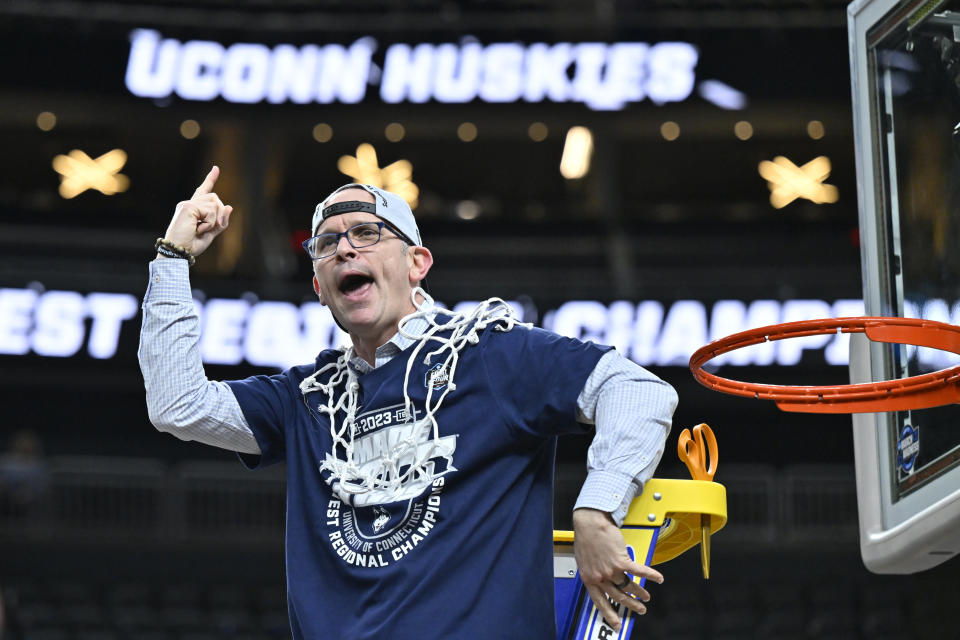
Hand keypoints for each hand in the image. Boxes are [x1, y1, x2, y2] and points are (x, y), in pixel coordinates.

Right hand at [160, 166, 233, 257]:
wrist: (179, 251)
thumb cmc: (192, 245)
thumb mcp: (211, 233)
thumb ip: (220, 221)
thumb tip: (230, 206)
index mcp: (194, 209)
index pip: (203, 191)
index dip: (210, 179)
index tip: (216, 169)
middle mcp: (189, 204)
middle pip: (216, 199)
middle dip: (219, 215)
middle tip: (208, 229)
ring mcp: (188, 204)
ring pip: (215, 204)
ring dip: (213, 221)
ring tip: (200, 230)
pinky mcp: (188, 207)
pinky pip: (210, 211)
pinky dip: (209, 223)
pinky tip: (198, 229)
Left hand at [573, 508, 663, 631]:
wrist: (589, 523)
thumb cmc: (585, 537)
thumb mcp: (584, 560)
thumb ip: (593, 572)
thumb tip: (600, 578)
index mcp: (589, 579)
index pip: (600, 602)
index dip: (609, 614)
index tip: (616, 624)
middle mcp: (600, 577)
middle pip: (618, 597)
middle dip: (631, 605)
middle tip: (640, 610)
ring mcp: (611, 570)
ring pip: (628, 586)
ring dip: (639, 592)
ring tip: (646, 597)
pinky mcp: (621, 560)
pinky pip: (639, 571)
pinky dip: (651, 575)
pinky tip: (658, 578)